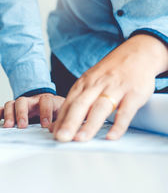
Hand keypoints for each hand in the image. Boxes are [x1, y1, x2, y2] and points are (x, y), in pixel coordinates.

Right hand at [0, 93, 64, 128]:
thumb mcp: (64, 115)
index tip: (45, 125)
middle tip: (22, 126)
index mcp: (47, 101)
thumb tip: (60, 131)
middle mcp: (31, 101)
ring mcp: (20, 105)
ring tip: (7, 127)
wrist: (50, 106)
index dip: (45, 112)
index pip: (45, 101)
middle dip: (21, 113)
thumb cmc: (57, 113)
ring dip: (8, 115)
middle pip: (23, 101)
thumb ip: (63, 121)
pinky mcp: (11, 110)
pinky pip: (1, 109)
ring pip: (11, 104)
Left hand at [53, 34, 167, 141]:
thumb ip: (75, 102)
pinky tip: (112, 136)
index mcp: (83, 84)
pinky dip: (119, 125)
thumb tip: (58, 125)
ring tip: (80, 139)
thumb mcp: (89, 83)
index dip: (60, 120)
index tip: (53, 134)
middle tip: (61, 138)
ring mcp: (116, 88)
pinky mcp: (134, 93)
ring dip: (89, 125)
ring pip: (100, 108)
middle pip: (80, 105)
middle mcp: (97, 85)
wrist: (138, 52)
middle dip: (69, 122)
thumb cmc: (110, 73)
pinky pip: (125, 111)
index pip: (68, 104)